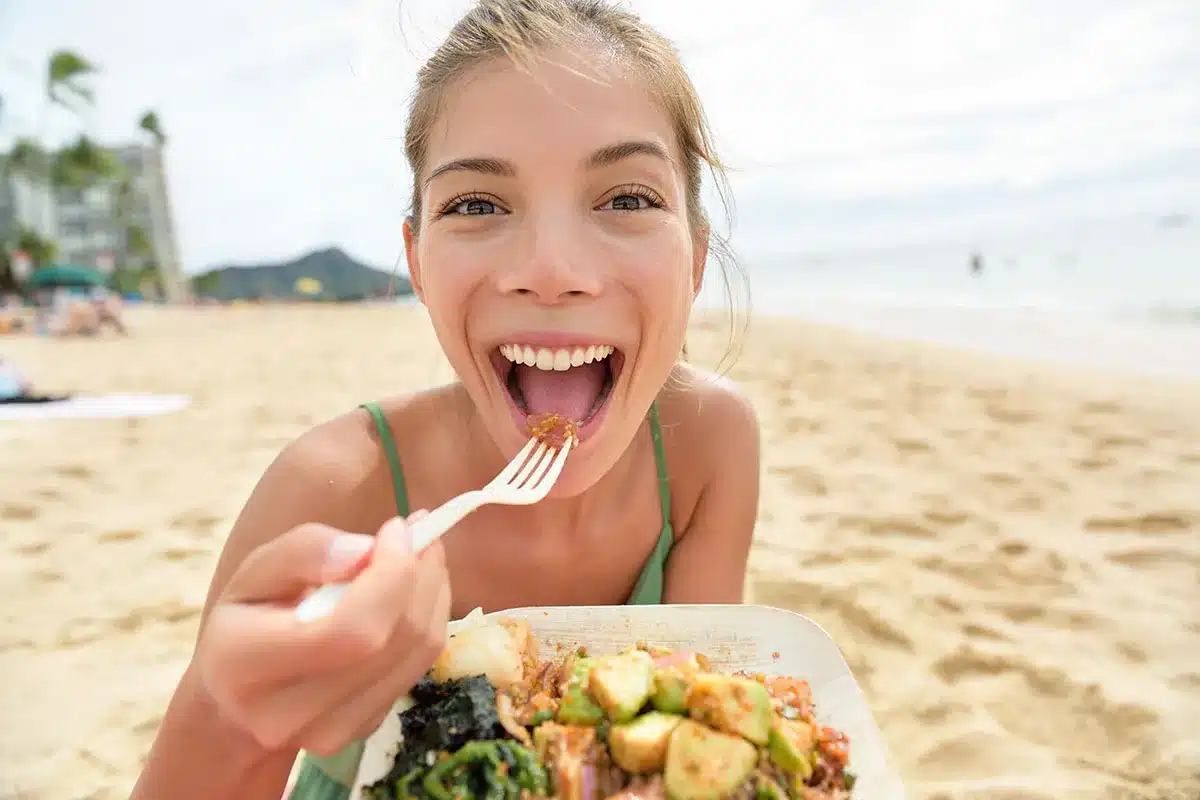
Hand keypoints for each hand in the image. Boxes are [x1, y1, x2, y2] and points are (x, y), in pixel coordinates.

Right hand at [194, 514, 450, 756]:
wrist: (242, 696)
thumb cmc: (250, 617)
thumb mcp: (258, 570)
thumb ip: (304, 551)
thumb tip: (366, 552)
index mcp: (242, 663)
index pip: (346, 630)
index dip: (389, 575)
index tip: (396, 528)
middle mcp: (284, 713)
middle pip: (391, 640)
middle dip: (420, 575)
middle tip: (421, 533)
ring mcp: (328, 733)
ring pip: (418, 652)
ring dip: (433, 593)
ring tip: (421, 556)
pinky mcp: (363, 731)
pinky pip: (420, 667)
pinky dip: (430, 620)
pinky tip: (413, 593)